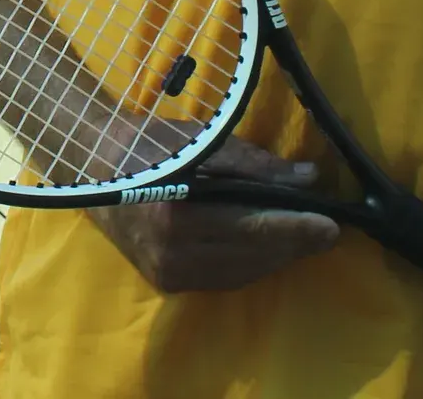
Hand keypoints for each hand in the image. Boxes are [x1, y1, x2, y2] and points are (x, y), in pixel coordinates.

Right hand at [85, 136, 340, 292]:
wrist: (90, 166)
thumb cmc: (146, 144)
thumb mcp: (200, 142)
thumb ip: (252, 163)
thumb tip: (306, 177)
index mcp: (176, 213)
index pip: (251, 227)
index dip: (295, 228)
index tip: (333, 226)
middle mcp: (171, 253)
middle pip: (251, 255)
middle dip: (294, 244)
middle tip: (328, 230)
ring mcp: (167, 272)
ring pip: (241, 273)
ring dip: (276, 257)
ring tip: (304, 238)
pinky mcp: (166, 281)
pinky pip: (222, 278)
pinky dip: (251, 264)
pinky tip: (268, 247)